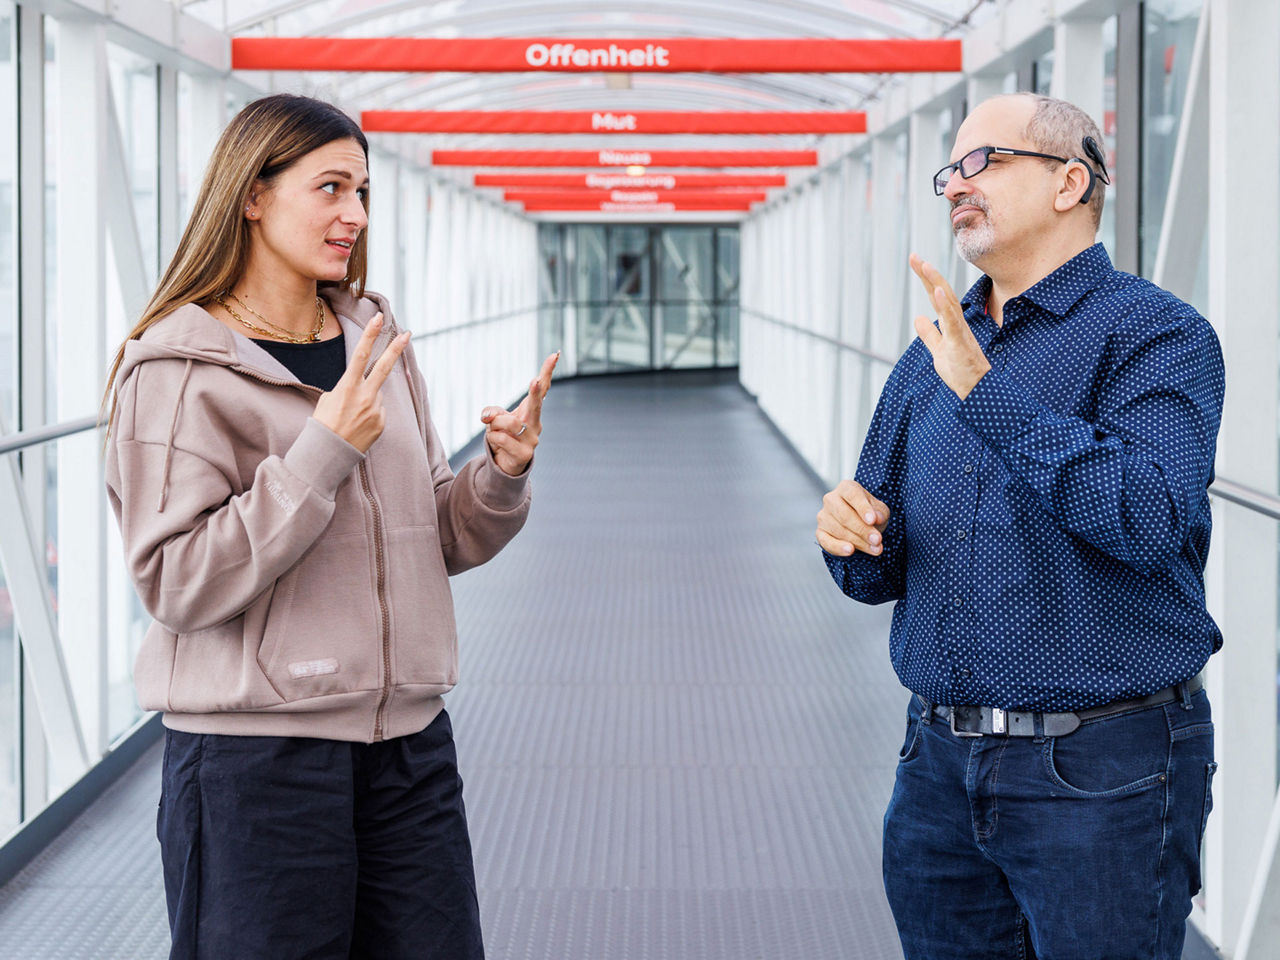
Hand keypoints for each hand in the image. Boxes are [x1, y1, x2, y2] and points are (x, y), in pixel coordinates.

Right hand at [313, 314, 410, 452]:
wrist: (328, 454)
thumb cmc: (323, 424)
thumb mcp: (327, 400)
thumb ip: (348, 388)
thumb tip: (364, 388)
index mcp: (347, 387)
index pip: (360, 355)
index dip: (371, 335)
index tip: (379, 319)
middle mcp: (365, 397)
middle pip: (384, 367)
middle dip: (395, 348)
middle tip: (408, 334)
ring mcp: (376, 411)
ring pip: (376, 395)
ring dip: (366, 400)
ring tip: (351, 416)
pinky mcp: (382, 423)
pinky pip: (378, 412)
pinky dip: (369, 414)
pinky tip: (357, 425)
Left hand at [481, 352, 558, 476]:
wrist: (506, 463)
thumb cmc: (503, 435)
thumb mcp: (495, 419)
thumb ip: (491, 413)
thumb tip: (487, 417)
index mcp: (531, 410)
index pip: (543, 388)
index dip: (547, 371)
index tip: (554, 355)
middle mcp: (536, 423)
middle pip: (536, 405)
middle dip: (535, 392)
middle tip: (535, 380)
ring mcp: (533, 439)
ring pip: (507, 423)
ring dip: (494, 425)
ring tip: (495, 431)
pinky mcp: (525, 454)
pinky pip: (500, 438)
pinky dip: (492, 438)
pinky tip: (497, 444)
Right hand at [817, 480, 889, 556]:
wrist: (860, 525)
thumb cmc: (870, 514)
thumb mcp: (880, 510)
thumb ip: (880, 512)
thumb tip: (877, 518)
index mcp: (846, 488)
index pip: (852, 495)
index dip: (863, 508)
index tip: (872, 521)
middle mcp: (831, 499)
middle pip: (845, 515)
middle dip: (863, 530)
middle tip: (878, 540)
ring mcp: (823, 516)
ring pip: (839, 530)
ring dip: (858, 542)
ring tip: (874, 549)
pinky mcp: (820, 532)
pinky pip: (826, 542)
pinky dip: (838, 548)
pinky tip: (850, 551)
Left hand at [909, 253, 990, 399]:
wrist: (976, 389)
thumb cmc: (961, 371)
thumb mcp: (938, 350)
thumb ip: (929, 334)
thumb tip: (919, 318)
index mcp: (950, 323)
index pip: (937, 296)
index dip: (926, 279)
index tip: (916, 261)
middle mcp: (956, 322)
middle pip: (942, 293)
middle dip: (928, 274)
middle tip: (914, 256)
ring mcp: (959, 331)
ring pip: (948, 302)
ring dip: (937, 283)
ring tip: (925, 266)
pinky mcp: (960, 342)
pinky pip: (952, 321)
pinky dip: (946, 306)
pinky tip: (939, 291)